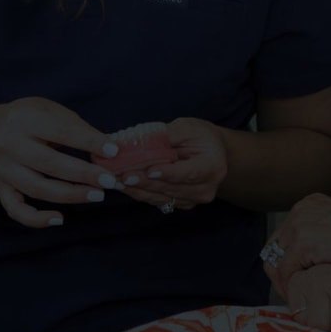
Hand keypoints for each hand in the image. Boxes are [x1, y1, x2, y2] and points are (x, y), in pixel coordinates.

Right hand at [0, 97, 118, 227]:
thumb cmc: (32, 118)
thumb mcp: (52, 111)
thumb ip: (77, 128)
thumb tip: (109, 150)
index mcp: (24, 118)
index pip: (61, 132)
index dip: (89, 142)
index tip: (113, 151)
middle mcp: (7, 143)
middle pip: (48, 163)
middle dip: (83, 174)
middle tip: (109, 181)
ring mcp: (1, 168)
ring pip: (36, 188)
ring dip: (70, 195)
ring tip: (96, 195)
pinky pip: (16, 210)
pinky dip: (36, 219)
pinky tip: (59, 218)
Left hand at [113, 117, 227, 212]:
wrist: (212, 152)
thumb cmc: (200, 136)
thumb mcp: (188, 128)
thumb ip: (167, 135)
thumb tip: (141, 140)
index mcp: (213, 167)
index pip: (188, 173)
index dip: (168, 173)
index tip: (149, 171)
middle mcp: (206, 188)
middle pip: (171, 188)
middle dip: (145, 182)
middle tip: (123, 175)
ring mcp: (194, 199)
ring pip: (162, 197)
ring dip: (138, 190)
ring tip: (117, 181)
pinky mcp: (182, 204)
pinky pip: (158, 200)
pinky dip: (141, 193)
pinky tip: (125, 185)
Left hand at [263, 194, 330, 295]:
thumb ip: (325, 239)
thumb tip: (311, 262)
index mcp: (312, 203)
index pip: (284, 237)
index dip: (287, 262)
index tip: (297, 284)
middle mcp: (302, 209)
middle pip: (274, 248)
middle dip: (282, 273)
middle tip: (295, 296)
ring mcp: (302, 224)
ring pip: (276, 262)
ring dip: (286, 283)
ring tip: (300, 301)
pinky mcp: (306, 243)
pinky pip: (285, 274)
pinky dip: (292, 289)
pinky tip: (306, 301)